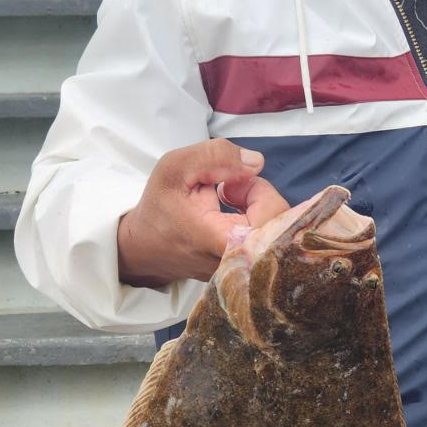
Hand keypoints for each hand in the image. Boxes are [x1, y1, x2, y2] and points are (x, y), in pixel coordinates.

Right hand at [117, 140, 290, 286]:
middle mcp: (239, 262)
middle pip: (280, 223)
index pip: (273, 216)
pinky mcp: (246, 270)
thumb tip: (257, 162)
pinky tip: (231, 214)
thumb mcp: (176, 168)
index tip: (231, 184)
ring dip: (257, 207)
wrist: (145, 247)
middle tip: (229, 188)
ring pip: (276, 232)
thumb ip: (216, 157)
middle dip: (259, 195)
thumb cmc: (160, 207)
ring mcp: (244, 270)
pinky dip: (255, 220)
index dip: (260, 191)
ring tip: (227, 199)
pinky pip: (267, 241)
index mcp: (223, 241)